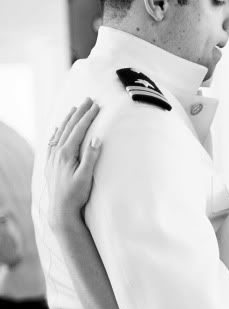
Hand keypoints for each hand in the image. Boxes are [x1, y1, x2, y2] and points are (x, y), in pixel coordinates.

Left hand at [46, 98, 101, 229]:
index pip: (79, 130)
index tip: (97, 106)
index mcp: (67, 153)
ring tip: (75, 108)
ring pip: (60, 132)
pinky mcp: (51, 163)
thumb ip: (91, 157)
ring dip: (69, 120)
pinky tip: (58, 129)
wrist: (61, 209)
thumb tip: (96, 139)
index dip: (88, 117)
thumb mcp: (86, 176)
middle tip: (88, 100)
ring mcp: (53, 157)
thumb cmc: (76, 194)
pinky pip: (52, 142)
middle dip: (80, 112)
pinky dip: (57, 132)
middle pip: (70, 127)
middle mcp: (57, 152)